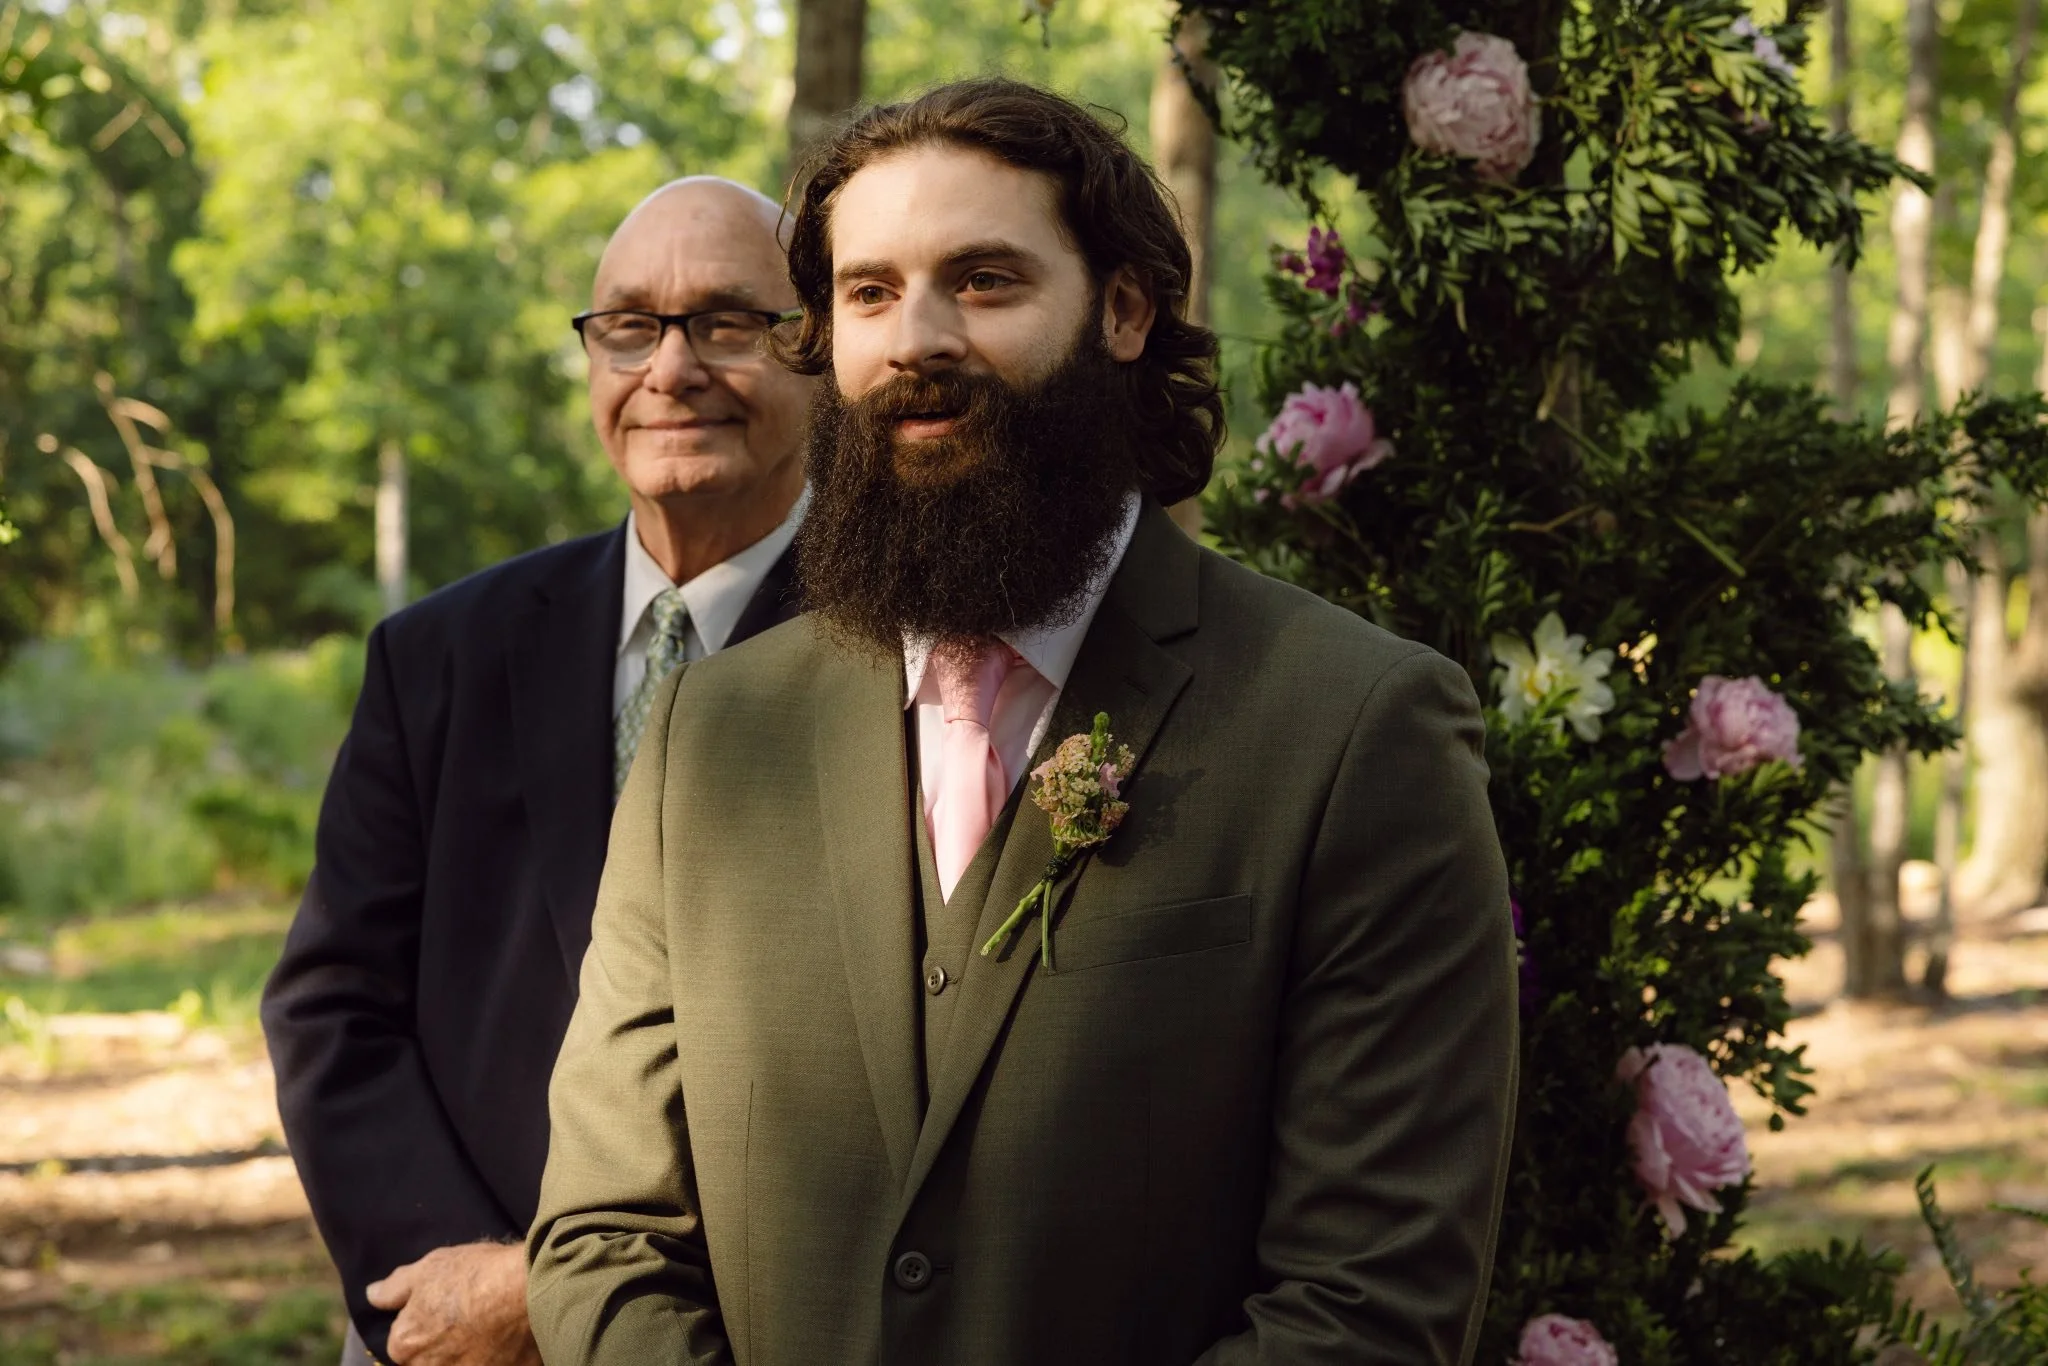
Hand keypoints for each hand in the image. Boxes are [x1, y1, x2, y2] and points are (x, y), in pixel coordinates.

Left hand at [366, 1241, 541, 1365]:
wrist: (529, 1289)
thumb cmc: (476, 1274)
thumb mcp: (430, 1267)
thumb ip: (394, 1287)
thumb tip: (373, 1295)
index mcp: (405, 1345)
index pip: (403, 1343)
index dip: (422, 1323)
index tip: (443, 1308)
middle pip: (430, 1362)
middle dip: (444, 1345)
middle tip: (469, 1318)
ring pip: (460, 1365)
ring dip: (470, 1354)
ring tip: (491, 1329)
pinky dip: (497, 1359)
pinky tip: (508, 1340)